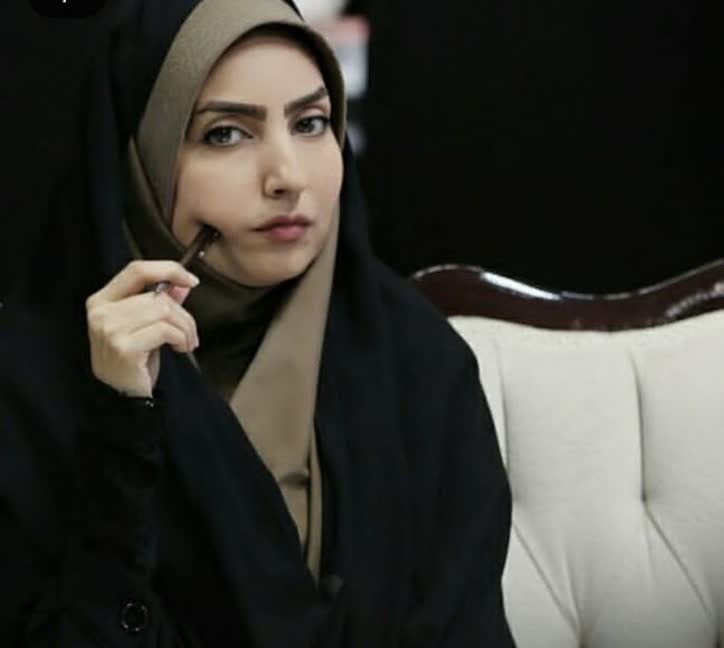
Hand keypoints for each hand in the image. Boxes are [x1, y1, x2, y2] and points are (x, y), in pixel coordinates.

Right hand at [86, 260, 199, 397]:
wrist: (121, 398)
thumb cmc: (134, 362)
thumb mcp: (147, 327)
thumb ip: (161, 304)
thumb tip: (182, 285)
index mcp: (101, 300)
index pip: (136, 270)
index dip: (167, 269)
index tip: (191, 279)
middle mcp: (101, 312)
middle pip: (157, 297)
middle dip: (184, 315)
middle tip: (191, 335)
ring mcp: (109, 329)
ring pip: (164, 311)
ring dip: (185, 328)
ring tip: (186, 343)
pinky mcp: (124, 347)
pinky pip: (166, 331)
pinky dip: (181, 339)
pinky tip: (179, 350)